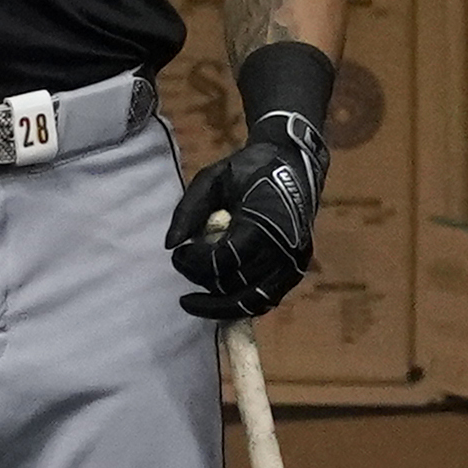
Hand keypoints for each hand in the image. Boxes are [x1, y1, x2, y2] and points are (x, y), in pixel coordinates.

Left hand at [166, 112, 326, 318]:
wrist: (292, 163)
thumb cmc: (248, 168)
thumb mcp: (210, 178)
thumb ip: (188, 210)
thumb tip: (170, 245)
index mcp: (263, 224)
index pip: (223, 261)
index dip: (194, 262)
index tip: (178, 253)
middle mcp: (284, 250)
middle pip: (234, 284)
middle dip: (201, 279)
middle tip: (182, 263)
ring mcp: (294, 263)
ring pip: (252, 301)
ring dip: (219, 302)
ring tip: (193, 299)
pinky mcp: (296, 270)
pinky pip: (267, 299)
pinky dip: (242, 304)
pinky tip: (218, 301)